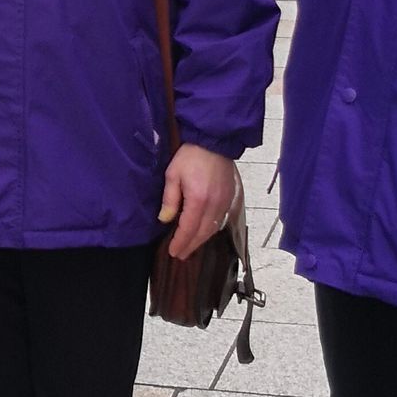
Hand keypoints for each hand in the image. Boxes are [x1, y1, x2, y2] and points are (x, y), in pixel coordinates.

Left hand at [158, 144, 240, 262]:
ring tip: (190, 246)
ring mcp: (225, 202)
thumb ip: (170, 199)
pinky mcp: (231, 198)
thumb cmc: (191, 156)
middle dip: (191, 246)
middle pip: (203, 233)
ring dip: (201, 240)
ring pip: (213, 229)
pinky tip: (204, 232)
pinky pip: (221, 220)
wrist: (215, 141)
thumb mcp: (173, 174)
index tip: (173, 252)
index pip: (189, 229)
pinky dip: (211, 230)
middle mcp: (214, 204)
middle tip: (180, 255)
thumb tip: (165, 220)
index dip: (181, 242)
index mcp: (198, 199)